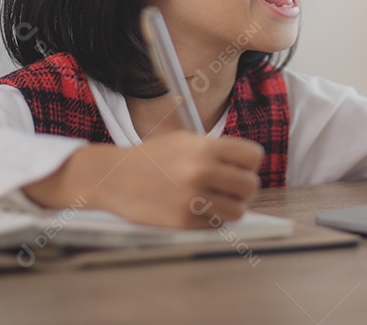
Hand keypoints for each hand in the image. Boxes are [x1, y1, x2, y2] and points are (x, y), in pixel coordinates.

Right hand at [22, 132, 263, 227]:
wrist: (113, 177)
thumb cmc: (151, 157)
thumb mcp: (184, 141)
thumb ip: (216, 150)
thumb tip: (247, 166)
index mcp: (204, 147)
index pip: (253, 156)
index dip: (250, 164)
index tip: (242, 168)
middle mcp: (201, 171)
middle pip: (250, 186)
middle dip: (244, 189)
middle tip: (232, 189)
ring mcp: (192, 198)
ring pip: (237, 210)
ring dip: (231, 208)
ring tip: (217, 202)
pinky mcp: (182, 221)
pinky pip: (215, 225)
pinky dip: (212, 220)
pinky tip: (198, 210)